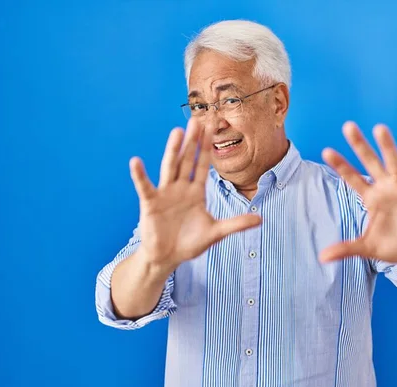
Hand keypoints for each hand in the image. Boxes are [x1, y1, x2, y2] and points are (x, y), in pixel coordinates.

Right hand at [129, 118, 261, 278]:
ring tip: (177, 132)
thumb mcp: (216, 232)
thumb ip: (236, 224)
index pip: (203, 165)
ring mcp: (165, 194)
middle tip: (197, 119)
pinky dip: (140, 175)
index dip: (207, 147)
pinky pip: (145, 187)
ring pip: (170, 167)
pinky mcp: (151, 203)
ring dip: (173, 150)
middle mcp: (181, 188)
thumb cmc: (190, 243)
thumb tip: (260, 219)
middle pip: (187, 160)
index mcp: (196, 192)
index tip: (212, 128)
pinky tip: (136, 162)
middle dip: (193, 141)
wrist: (168, 257)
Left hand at [319, 122, 396, 269]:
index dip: (341, 166)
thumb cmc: (393, 246)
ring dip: (388, 147)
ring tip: (379, 128)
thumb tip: (322, 258)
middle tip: (348, 126)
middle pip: (370, 163)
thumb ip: (346, 249)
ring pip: (395, 164)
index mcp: (371, 198)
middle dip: (359, 146)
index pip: (352, 178)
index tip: (326, 151)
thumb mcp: (367, 248)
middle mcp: (386, 188)